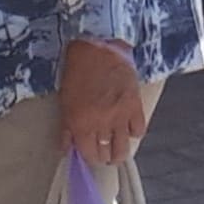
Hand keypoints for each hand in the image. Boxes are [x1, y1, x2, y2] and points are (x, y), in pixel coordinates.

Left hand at [57, 37, 146, 174]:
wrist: (99, 46)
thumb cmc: (78, 70)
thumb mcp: (65, 100)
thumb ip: (66, 129)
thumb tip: (66, 149)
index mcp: (81, 124)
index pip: (89, 155)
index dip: (89, 157)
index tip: (90, 153)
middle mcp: (102, 124)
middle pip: (107, 154)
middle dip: (103, 155)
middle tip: (102, 150)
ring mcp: (120, 116)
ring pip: (124, 149)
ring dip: (119, 152)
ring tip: (116, 149)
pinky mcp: (135, 106)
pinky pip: (138, 130)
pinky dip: (134, 132)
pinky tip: (128, 127)